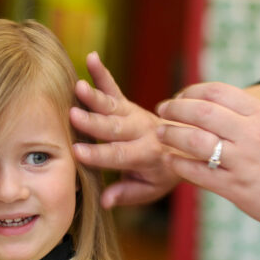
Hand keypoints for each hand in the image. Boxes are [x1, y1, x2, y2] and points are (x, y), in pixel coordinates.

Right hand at [71, 51, 180, 207]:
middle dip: (92, 122)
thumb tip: (104, 201)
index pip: (119, 156)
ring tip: (77, 86)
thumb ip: (127, 194)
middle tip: (73, 116)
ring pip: (111, 106)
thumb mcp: (150, 189)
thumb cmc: (163, 172)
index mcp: (146, 155)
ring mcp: (133, 115)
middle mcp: (140, 131)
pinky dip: (102, 73)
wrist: (186, 144)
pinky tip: (91, 58)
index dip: (98, 155)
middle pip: (113, 127)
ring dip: (94, 96)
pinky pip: (114, 88)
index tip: (77, 152)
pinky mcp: (128, 104)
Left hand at [157, 82, 259, 230]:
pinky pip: (198, 173)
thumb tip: (219, 106)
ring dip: (171, 135)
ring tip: (160, 134)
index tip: (181, 96)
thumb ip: (253, 116)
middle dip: (175, 109)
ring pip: (194, 140)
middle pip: (201, 112)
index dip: (192, 91)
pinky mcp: (235, 188)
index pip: (218, 92)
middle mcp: (251, 134)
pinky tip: (171, 161)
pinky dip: (179, 164)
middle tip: (162, 110)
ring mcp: (242, 162)